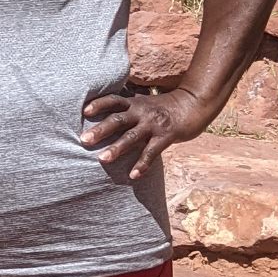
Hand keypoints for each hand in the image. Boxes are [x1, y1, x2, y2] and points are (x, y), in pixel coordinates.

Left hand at [81, 84, 206, 180]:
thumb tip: (103, 115)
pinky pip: (151, 152)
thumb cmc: (163, 107)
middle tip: (83, 140)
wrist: (193, 104)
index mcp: (134, 103)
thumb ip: (127, 108)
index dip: (99, 104)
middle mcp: (142, 112)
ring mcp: (153, 124)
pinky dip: (142, 164)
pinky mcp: (166, 136)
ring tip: (102, 159)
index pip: (113, 100)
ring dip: (116, 148)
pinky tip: (133, 175)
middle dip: (100, 130)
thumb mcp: (144, 102)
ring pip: (132, 136)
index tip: (84, 111)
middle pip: (118, 119)